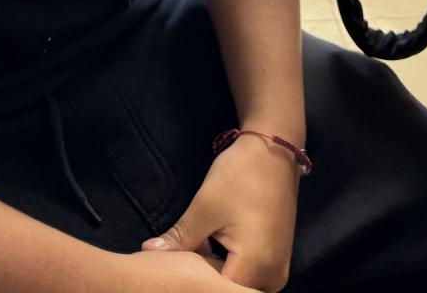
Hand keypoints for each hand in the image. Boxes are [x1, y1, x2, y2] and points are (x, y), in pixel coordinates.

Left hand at [141, 134, 298, 290]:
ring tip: (195, 246)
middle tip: (183, 251)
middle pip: (228, 288)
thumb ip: (180, 238)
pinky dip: (229, 265)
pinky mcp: (278, 258)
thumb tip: (148, 252)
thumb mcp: (205, 207)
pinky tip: (211, 245)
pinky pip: (250, 275)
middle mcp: (272, 276)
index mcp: (256, 266)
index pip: (214, 290)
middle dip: (203, 275)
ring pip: (238, 283)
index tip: (174, 263)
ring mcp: (278, 268)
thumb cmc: (241, 175)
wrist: (274, 148)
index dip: (191, 279)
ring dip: (215, 270)